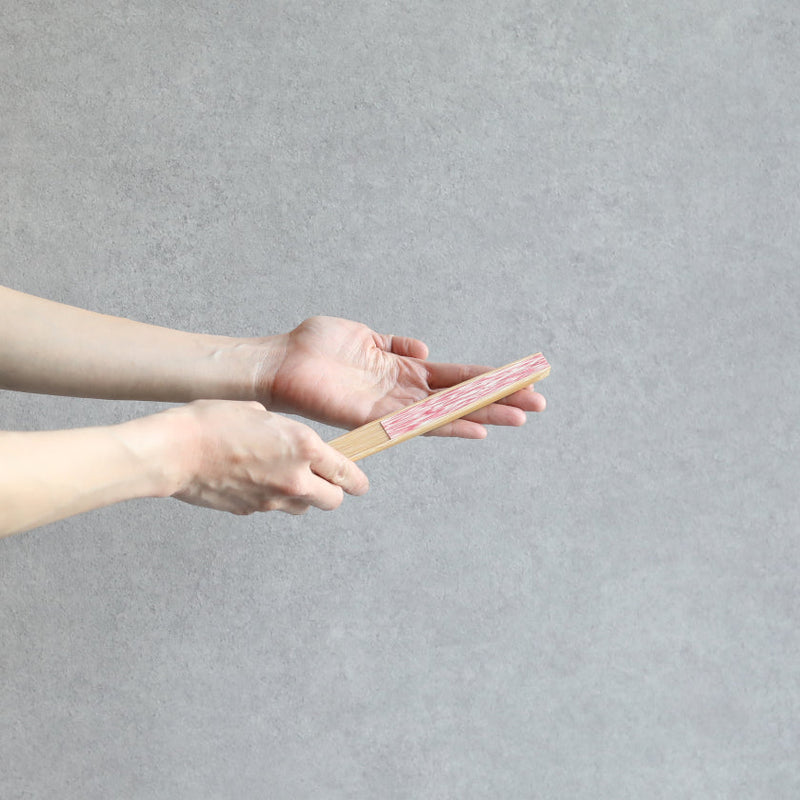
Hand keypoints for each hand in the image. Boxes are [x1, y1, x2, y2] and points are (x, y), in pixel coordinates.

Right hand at [166, 400, 368, 514]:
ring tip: (281, 475)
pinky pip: (273, 507)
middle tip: (324, 480)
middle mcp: (295, 479)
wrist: (175, 451)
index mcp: (305, 448)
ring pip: (304, 508)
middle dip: (333, 491)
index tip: (360, 483)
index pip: (348, 474)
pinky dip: (271, 497)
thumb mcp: (262, 412)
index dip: (358, 480)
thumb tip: (294, 444)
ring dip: (302, 496)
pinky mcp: (251, 511)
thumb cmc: (214, 422)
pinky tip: (253, 479)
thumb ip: (287, 433)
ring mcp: (273, 499)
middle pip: (334, 500)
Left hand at [262, 317, 545, 437]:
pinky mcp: (376, 416)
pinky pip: (418, 423)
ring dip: (487, 414)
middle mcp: (403, 392)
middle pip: (461, 397)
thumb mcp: (364, 337)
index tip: (520, 378)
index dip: (487, 379)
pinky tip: (478, 428)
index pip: (454, 377)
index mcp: (402, 371)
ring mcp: (392, 406)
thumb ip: (394, 345)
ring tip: (522, 416)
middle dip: (500, 399)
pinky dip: (450, 425)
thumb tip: (423, 349)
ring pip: (449, 412)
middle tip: (538, 404)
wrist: (280, 361)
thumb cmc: (316, 346)